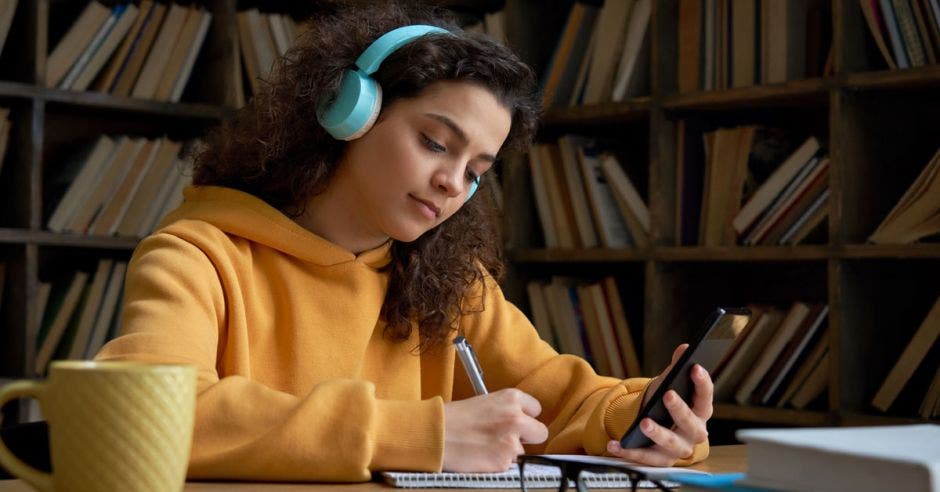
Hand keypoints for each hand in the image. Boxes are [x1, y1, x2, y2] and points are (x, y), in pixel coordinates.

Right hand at [443, 388, 548, 471]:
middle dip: (526, 437)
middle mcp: (516, 417)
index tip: (516, 421)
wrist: (434, 434)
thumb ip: (507, 410)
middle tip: (506, 438)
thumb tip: (522, 422)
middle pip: (540, 432)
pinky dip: (498, 463)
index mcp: (512, 398)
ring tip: (485, 446)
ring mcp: (512, 441)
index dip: (526, 417)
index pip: (536, 409)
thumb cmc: (454, 417)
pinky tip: (482, 456)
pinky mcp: (504, 461)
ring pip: (523, 451)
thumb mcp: (485, 402)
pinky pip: (510, 465)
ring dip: (509, 452)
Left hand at [605, 344, 712, 465]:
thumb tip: (684, 348)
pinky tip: (615, 444)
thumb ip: (676, 368)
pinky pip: (645, 458)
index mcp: (700, 412)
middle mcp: (693, 433)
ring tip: (644, 422)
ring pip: (670, 444)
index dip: (703, 383)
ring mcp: (677, 449)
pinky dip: (629, 452)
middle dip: (680, 409)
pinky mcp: (659, 460)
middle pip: (691, 425)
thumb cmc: (665, 403)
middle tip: (668, 394)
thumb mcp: (669, 384)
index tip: (695, 367)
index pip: (706, 398)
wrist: (656, 427)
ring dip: (658, 433)